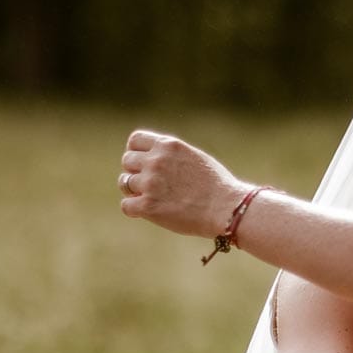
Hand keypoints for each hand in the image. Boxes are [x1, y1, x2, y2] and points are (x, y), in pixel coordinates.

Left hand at [119, 130, 248, 237]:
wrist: (227, 209)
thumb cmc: (217, 186)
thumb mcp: (195, 157)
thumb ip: (172, 155)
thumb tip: (154, 158)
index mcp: (168, 146)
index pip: (135, 140)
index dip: (135, 152)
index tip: (142, 163)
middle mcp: (156, 161)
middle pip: (127, 161)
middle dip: (135, 172)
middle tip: (149, 185)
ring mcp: (150, 183)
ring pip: (125, 183)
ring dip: (136, 192)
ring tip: (155, 199)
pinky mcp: (148, 206)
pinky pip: (126, 206)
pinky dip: (134, 209)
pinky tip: (149, 211)